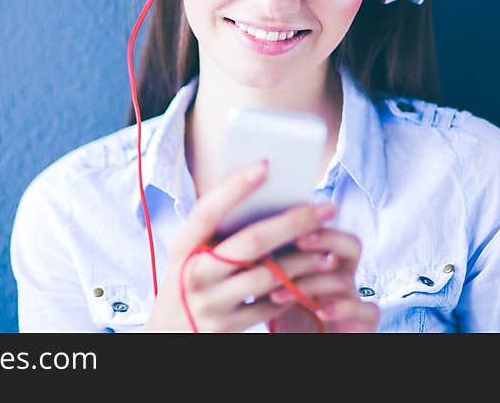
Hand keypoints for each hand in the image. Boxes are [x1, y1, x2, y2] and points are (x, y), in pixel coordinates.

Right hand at [143, 159, 337, 331]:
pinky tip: (310, 282)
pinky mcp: (225, 328)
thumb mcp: (193, 255)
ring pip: (268, 277)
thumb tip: (265, 195)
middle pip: (251, 242)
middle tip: (326, 208)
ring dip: (304, 262)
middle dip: (294, 222)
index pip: (208, 210)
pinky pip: (268, 307)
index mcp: (183, 246)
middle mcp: (193, 273)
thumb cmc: (192, 281)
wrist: (170, 335)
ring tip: (328, 250)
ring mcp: (209, 304)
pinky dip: (292, 292)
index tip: (265, 165)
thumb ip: (219, 232)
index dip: (235, 187)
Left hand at [268, 228, 378, 332]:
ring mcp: (354, 298)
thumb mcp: (270, 289)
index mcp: (320, 263)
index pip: (325, 231)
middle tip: (300, 240)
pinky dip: (344, 307)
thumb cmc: (285, 319)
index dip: (307, 223)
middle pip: (349, 244)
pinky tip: (320, 311)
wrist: (301, 342)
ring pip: (346, 278)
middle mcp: (341, 277)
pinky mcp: (364, 323)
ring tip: (279, 295)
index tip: (279, 221)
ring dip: (312, 283)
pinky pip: (368, 309)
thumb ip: (264, 266)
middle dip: (326, 238)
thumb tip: (234, 239)